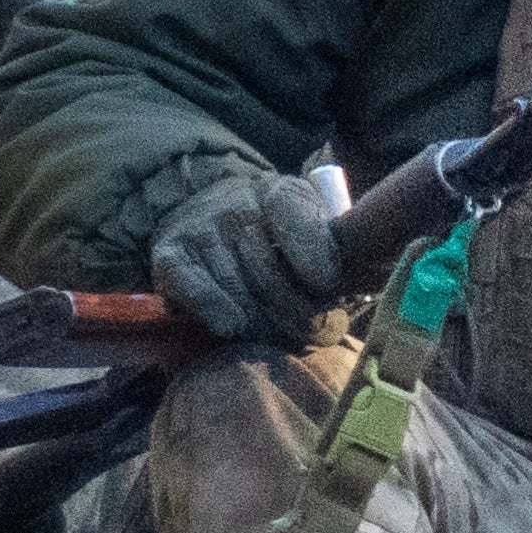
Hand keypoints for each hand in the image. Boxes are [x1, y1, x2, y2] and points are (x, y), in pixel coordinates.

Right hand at [146, 170, 351, 347]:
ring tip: (286, 340)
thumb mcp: (305, 222)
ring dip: (265, 324)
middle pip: (269, 269)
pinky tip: (235, 328)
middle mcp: (234, 204)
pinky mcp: (169, 256)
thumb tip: (362, 273)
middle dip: (299, 312)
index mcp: (277, 192)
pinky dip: (218, 313)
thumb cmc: (269, 231)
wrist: (203, 212)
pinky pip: (197, 291)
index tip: (327, 284)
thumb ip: (328, 243)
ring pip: (238, 289)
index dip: (311, 252)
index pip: (293, 215)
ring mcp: (199, 229)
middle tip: (321, 334)